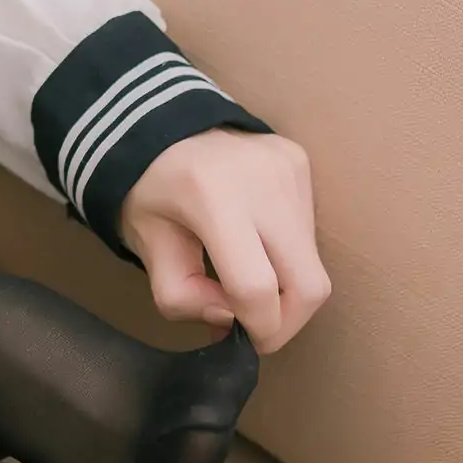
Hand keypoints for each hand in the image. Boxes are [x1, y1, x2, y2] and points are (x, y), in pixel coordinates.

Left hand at [119, 127, 331, 351]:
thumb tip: (233, 319)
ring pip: (314, 263)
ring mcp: (287, 169)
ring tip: (251, 278)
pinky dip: (288, 255)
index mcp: (211, 197)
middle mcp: (261, 179)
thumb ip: (183, 298)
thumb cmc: (149, 191)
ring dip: (287, 288)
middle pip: (309, 285)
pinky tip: (258, 242)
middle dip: (288, 322)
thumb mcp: (149, 250)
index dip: (257, 328)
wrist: (160, 125)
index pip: (256, 287)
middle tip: (260, 326)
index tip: (244, 338)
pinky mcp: (300, 164)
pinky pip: (309, 233)